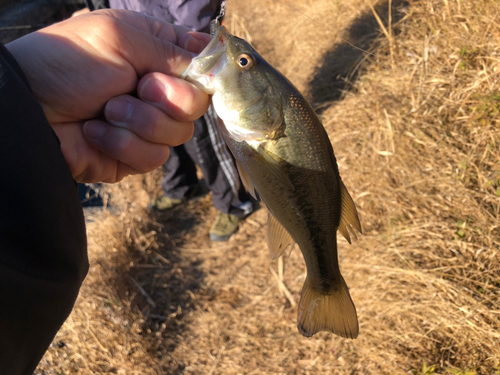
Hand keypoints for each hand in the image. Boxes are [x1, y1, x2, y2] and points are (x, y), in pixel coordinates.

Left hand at [6, 10, 210, 182]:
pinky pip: (154, 157)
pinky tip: (96, 132)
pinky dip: (124, 144)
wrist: (29, 110)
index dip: (206, 71)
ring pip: (180, 134)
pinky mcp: (135, 154)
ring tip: (106, 110)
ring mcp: (148, 124)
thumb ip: (173, 51)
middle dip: (168, 98)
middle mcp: (157, 89)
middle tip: (137, 87)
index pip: (201, 63)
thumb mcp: (122, 38)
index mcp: (157, 52)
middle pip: (197, 104)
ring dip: (140, 122)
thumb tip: (213, 73)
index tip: (199, 74)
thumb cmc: (68, 63)